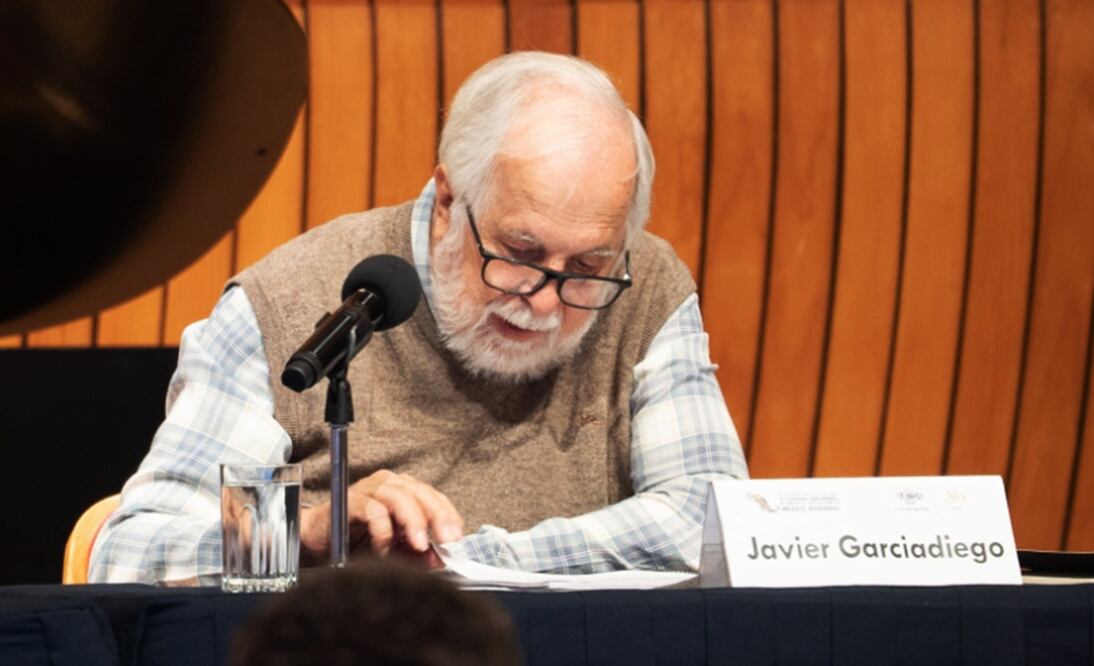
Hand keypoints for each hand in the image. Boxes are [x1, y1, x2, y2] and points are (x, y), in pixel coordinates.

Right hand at [299, 470, 462, 564]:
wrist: (317, 539)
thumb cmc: (356, 539)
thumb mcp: (395, 550)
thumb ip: (418, 554)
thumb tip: (441, 559)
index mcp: (404, 490)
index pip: (434, 497)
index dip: (448, 515)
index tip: (457, 538)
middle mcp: (389, 484)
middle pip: (421, 492)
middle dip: (437, 517)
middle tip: (446, 541)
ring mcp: (369, 489)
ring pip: (400, 497)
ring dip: (413, 521)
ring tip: (419, 545)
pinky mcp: (350, 500)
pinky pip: (372, 510)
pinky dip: (382, 531)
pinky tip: (383, 548)